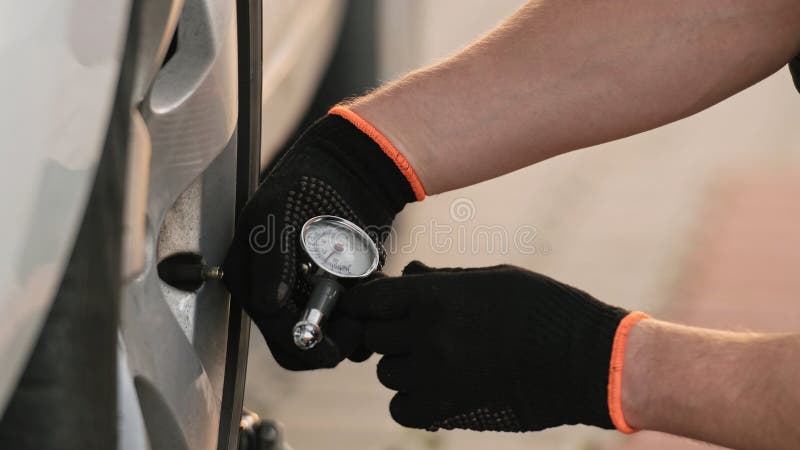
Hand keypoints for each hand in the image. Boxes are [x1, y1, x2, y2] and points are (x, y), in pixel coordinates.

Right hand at [223, 110, 421, 369]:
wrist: (350, 173)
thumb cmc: (307, 186)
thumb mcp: (279, 213)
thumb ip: (270, 258)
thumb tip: (269, 304)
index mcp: (251, 282)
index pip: (278, 333)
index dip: (310, 338)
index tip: (343, 325)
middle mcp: (275, 299)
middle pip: (300, 349)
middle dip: (332, 343)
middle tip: (360, 322)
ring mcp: (306, 301)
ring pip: (328, 344)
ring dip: (353, 330)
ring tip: (368, 293)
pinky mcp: (335, 299)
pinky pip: (350, 326)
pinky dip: (366, 315)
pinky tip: (375, 285)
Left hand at [341, 261, 642, 431]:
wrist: (586, 360)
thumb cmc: (544, 309)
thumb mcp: (492, 279)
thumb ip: (441, 280)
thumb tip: (406, 274)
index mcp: (436, 296)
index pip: (368, 300)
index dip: (366, 303)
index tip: (373, 306)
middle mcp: (428, 334)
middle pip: (373, 336)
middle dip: (387, 332)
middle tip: (413, 331)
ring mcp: (435, 375)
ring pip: (386, 372)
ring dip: (402, 365)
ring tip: (436, 358)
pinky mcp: (448, 409)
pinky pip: (401, 408)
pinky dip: (410, 400)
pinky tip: (435, 388)